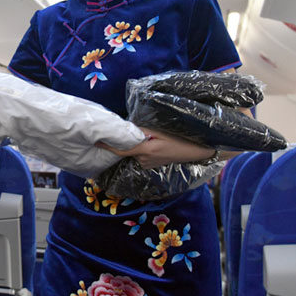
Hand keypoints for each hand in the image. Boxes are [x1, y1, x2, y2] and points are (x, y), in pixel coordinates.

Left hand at [97, 128, 214, 168]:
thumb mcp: (162, 131)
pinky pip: (141, 156)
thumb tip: (129, 129)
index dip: (108, 147)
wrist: (198, 151)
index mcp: (146, 151)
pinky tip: (153, 144)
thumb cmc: (182, 139)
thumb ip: (144, 130)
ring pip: (135, 152)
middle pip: (128, 150)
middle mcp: (144, 160)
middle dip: (126, 142)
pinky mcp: (152, 165)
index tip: (97, 143)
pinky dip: (142, 149)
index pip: (122, 150)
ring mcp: (148, 164)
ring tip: (149, 137)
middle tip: (130, 132)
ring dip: (136, 145)